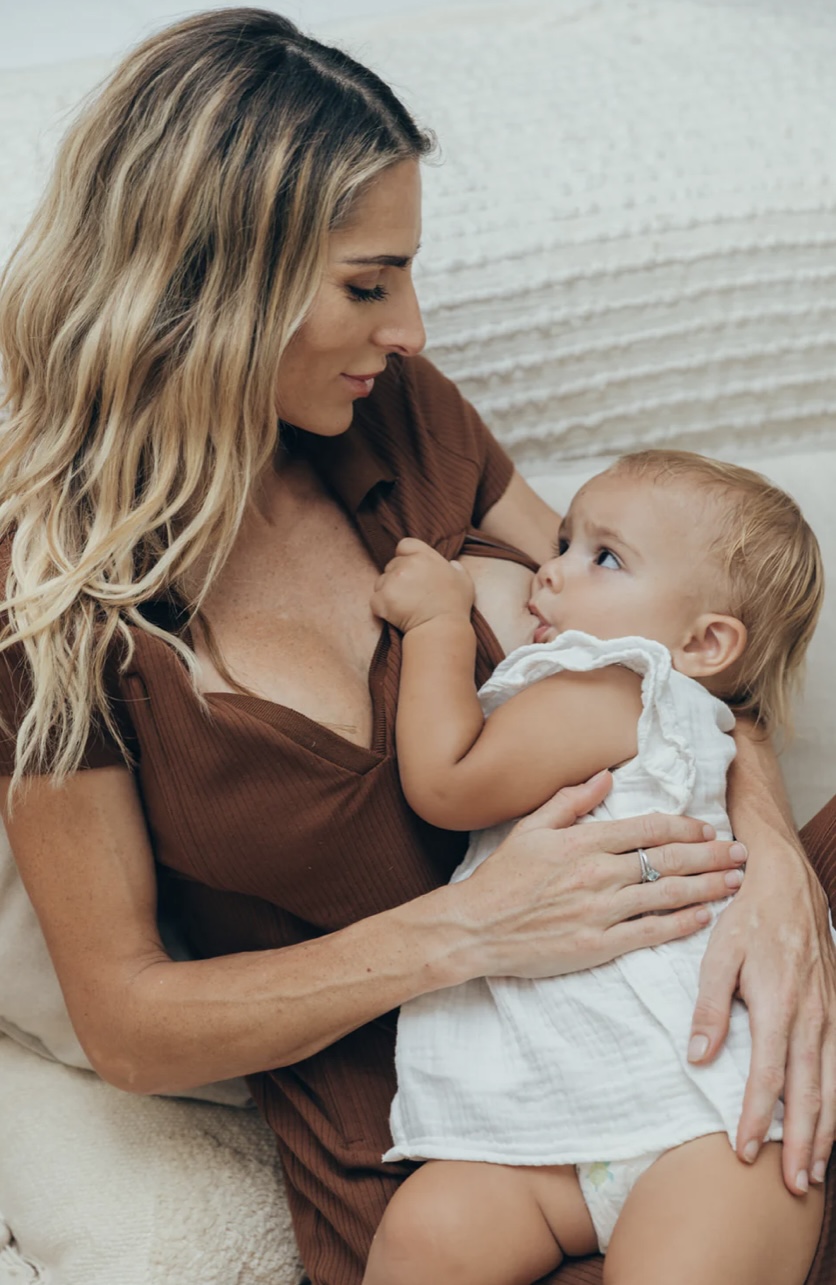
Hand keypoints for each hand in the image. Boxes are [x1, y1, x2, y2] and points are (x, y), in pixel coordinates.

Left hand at [370, 538, 473, 633]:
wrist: (442, 630)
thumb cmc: (455, 607)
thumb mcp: (464, 581)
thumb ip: (456, 568)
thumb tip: (451, 564)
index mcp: (424, 556)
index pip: (404, 545)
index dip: (405, 556)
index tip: (411, 570)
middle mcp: (406, 565)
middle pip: (392, 565)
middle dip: (398, 578)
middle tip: (411, 595)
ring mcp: (392, 582)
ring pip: (381, 582)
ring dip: (388, 592)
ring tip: (405, 607)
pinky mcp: (382, 599)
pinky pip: (375, 601)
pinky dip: (382, 608)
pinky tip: (396, 615)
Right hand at [454, 770, 747, 980]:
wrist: (474, 928)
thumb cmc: (501, 878)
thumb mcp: (530, 828)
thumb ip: (570, 801)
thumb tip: (605, 777)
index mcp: (582, 842)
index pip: (647, 828)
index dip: (684, 826)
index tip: (707, 827)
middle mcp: (597, 873)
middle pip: (667, 859)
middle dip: (710, 855)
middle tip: (741, 853)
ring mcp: (599, 911)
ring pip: (666, 895)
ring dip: (706, 887)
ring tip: (734, 883)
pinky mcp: (597, 945)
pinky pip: (648, 932)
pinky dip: (680, 924)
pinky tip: (703, 917)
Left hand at [687, 836, 835, 1194]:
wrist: (786, 881)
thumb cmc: (747, 917)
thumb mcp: (716, 954)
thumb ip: (709, 1006)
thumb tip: (698, 1056)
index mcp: (778, 1005)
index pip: (767, 1077)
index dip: (757, 1118)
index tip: (745, 1152)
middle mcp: (812, 1016)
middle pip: (810, 1093)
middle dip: (801, 1143)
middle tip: (792, 1185)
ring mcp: (832, 1013)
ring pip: (835, 1085)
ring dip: (828, 1132)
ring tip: (815, 1171)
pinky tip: (834, 1123)